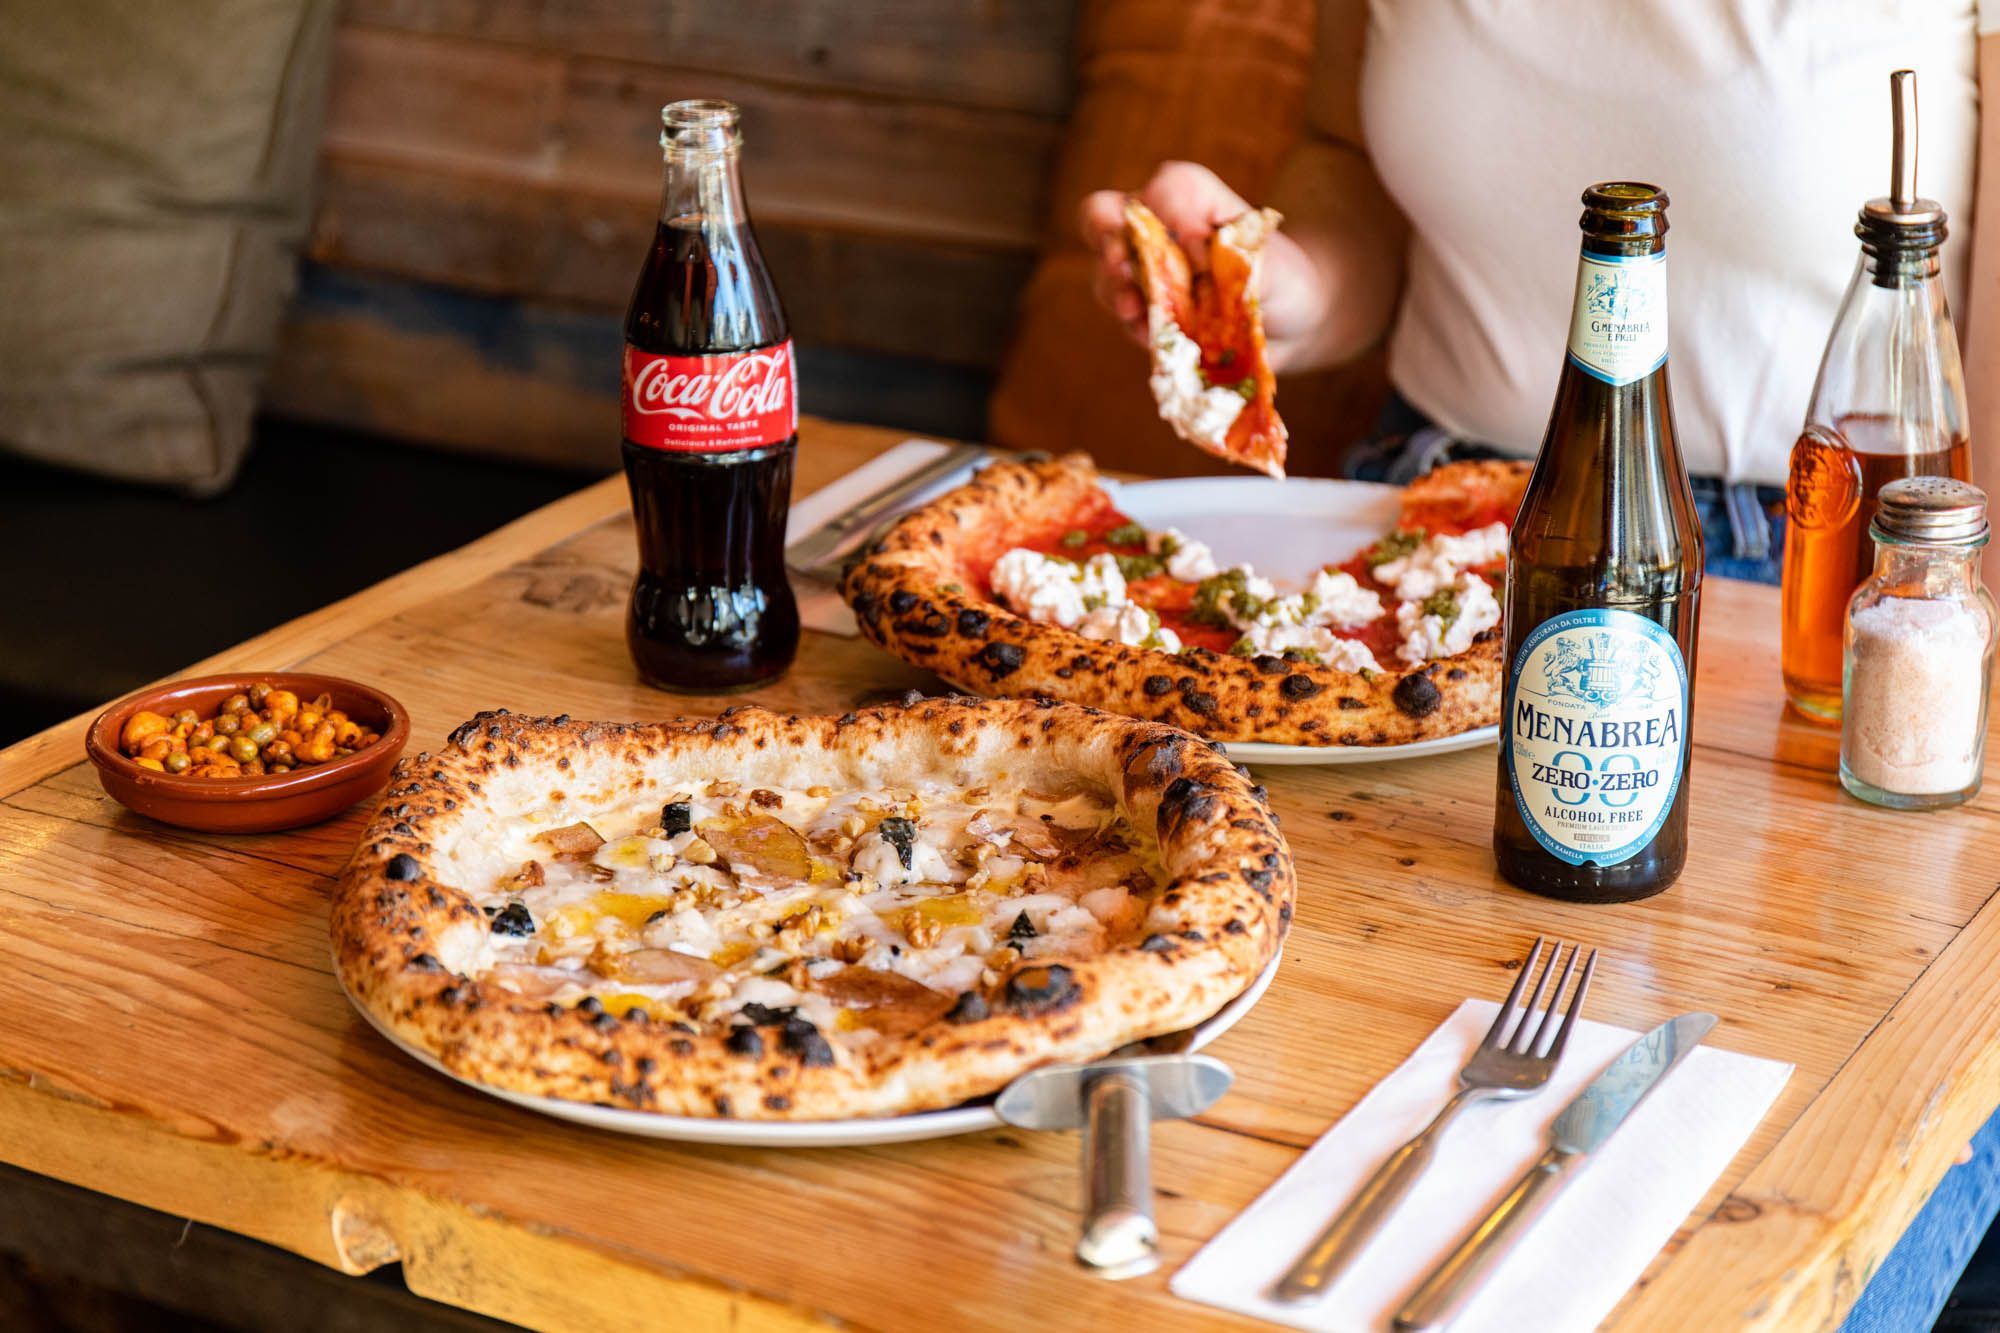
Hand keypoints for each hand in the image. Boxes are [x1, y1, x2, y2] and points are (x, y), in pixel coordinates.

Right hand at [1080, 160, 1329, 360]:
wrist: (1287, 325)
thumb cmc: (1283, 279)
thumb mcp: (1275, 264)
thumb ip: (1240, 258)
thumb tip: (1197, 256)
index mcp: (1191, 199)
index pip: (1167, 188)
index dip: (1176, 215)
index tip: (1204, 249)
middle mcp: (1155, 228)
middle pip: (1101, 214)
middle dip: (1106, 239)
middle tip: (1123, 267)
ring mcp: (1140, 271)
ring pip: (1105, 272)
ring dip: (1116, 291)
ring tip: (1135, 311)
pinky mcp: (1140, 313)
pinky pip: (1123, 318)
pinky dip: (1137, 327)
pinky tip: (1156, 336)